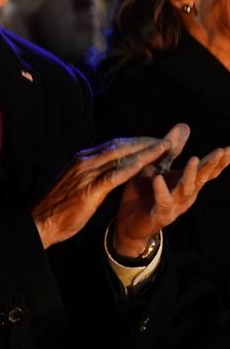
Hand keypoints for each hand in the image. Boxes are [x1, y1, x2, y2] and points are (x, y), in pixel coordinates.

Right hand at [31, 135, 170, 248]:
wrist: (40, 222)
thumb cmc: (56, 206)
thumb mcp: (72, 183)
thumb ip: (86, 173)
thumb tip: (98, 168)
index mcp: (80, 159)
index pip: (113, 145)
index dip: (135, 142)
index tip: (152, 141)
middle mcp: (84, 161)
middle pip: (120, 146)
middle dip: (144, 142)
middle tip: (165, 140)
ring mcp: (87, 174)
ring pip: (121, 156)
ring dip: (145, 151)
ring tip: (165, 147)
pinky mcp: (91, 189)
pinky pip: (117, 175)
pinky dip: (135, 167)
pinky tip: (150, 165)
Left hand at [113, 123, 229, 254]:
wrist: (128, 223)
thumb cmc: (144, 193)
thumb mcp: (156, 167)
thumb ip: (171, 150)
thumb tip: (184, 125)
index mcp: (186, 182)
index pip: (206, 170)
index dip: (219, 160)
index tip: (229, 148)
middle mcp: (185, 194)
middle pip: (201, 177)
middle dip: (212, 164)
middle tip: (221, 151)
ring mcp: (175, 205)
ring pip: (186, 189)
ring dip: (190, 174)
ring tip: (193, 159)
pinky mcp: (161, 214)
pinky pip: (163, 201)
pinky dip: (161, 190)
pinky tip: (158, 179)